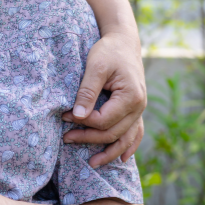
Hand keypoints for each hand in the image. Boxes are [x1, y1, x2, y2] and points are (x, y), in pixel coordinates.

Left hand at [62, 29, 146, 166]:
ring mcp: (140, 109)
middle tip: (66, 138)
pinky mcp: (136, 109)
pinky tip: (120, 158)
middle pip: (113, 133)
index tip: (64, 117)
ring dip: (109, 152)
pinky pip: (135, 133)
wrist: (124, 41)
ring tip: (91, 163)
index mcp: (130, 96)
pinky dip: (128, 146)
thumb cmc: (109, 50)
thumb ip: (87, 92)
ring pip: (125, 138)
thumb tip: (78, 116)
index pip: (104, 120)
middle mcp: (139, 106)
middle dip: (89, 138)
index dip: (83, 123)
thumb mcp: (96, 66)